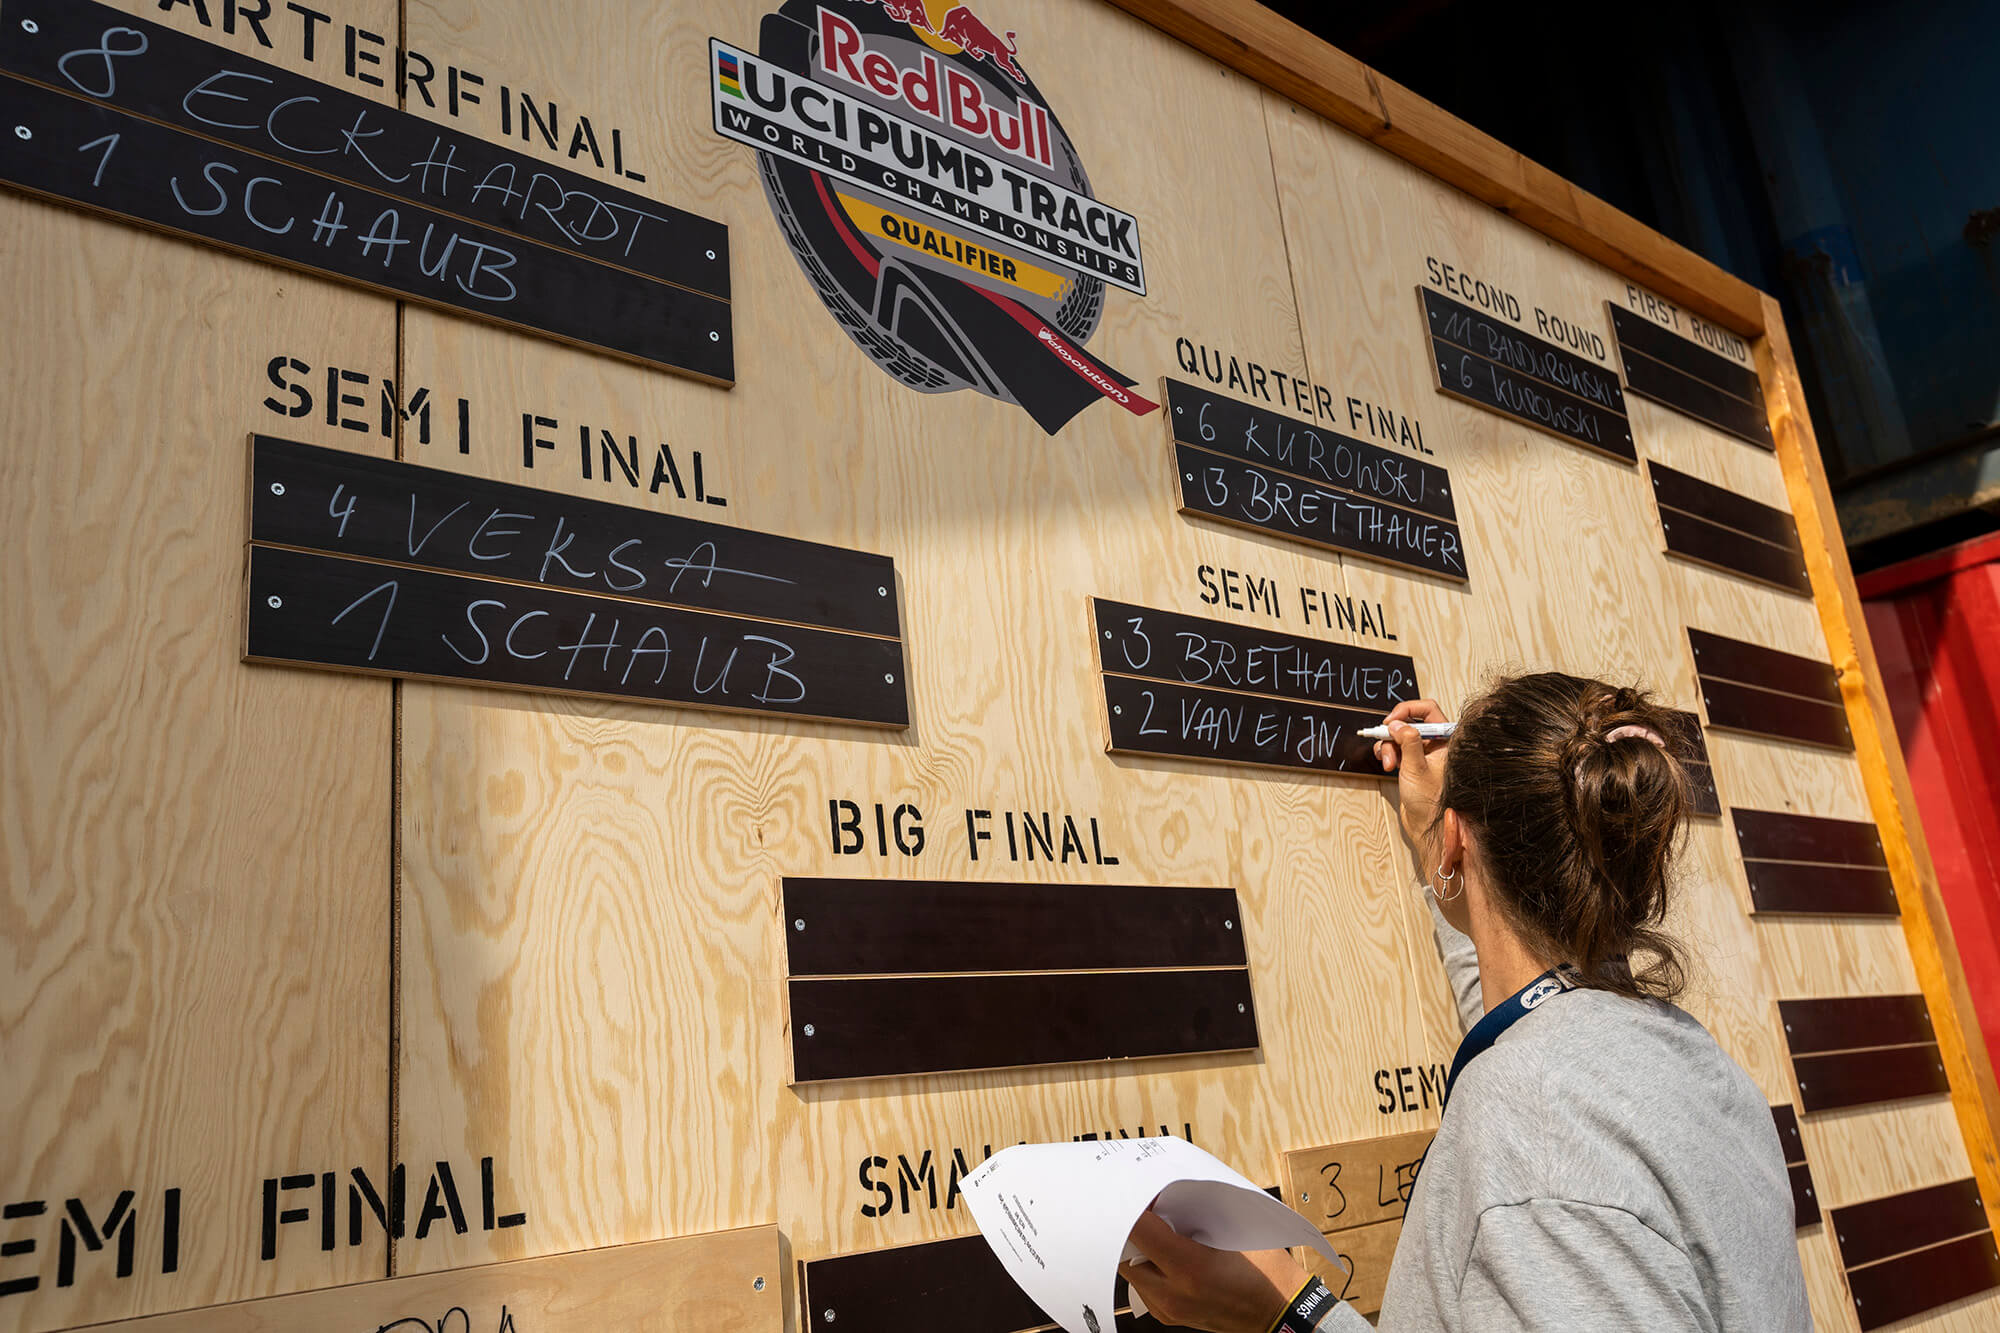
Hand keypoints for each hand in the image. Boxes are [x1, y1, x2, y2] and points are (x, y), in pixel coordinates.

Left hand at [1118, 1210, 1307, 1332]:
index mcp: (1190, 1269)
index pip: (1139, 1230)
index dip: (1133, 1205)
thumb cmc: (1268, 1273)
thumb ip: (1196, 1212)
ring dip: (1140, 1250)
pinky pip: (1144, 1288)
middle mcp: (1173, 1294)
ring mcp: (1170, 1310)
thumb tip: (1166, 1192)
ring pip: (1132, 1272)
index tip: (1139, 1192)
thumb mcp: (1235, 1230)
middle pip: (1127, 1253)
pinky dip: (1149, 1268)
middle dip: (1133, 1229)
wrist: (1282, 1313)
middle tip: (1149, 1211)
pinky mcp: (1170, 1316)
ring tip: (1160, 1234)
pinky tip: (1167, 1257)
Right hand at [1373, 699, 1450, 844]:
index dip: (1408, 710)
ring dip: (1388, 746)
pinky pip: (1395, 747)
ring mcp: (1423, 752)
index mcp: (1446, 740)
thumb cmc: (1430, 801)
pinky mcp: (1411, 761)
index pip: (1428, 710)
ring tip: (1388, 763)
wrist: (1426, 825)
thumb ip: (1408, 742)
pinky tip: (1388, 765)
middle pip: (1410, 721)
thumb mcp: (1417, 768)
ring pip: (1399, 735)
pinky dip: (1387, 753)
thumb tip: (1397, 724)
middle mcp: (1435, 744)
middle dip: (1394, 732)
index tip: (1392, 721)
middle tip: (1384, 739)